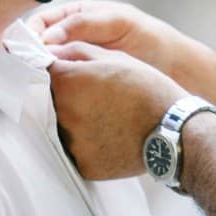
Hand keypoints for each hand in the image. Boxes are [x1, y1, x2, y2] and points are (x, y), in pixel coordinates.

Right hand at [32, 1, 188, 79]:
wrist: (175, 67)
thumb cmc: (150, 38)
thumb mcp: (119, 22)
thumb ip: (85, 24)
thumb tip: (47, 37)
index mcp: (77, 16)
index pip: (41, 22)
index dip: (28, 34)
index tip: (22, 49)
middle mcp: (72, 38)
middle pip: (38, 46)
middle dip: (27, 55)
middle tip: (20, 68)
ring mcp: (77, 62)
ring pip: (47, 67)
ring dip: (37, 74)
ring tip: (31, 83)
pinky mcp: (83, 83)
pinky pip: (61, 84)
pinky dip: (53, 88)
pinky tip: (49, 95)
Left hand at [47, 41, 185, 179]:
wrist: (173, 131)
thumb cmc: (148, 89)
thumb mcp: (116, 58)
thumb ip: (78, 51)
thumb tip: (49, 51)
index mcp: (68, 81)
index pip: (42, 73)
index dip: (55, 72)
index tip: (69, 76)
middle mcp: (63, 113)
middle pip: (50, 103)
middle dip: (67, 98)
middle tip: (97, 99)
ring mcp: (72, 142)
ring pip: (62, 128)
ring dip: (77, 122)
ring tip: (107, 118)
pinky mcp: (82, 164)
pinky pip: (77, 151)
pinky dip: (89, 144)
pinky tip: (111, 136)